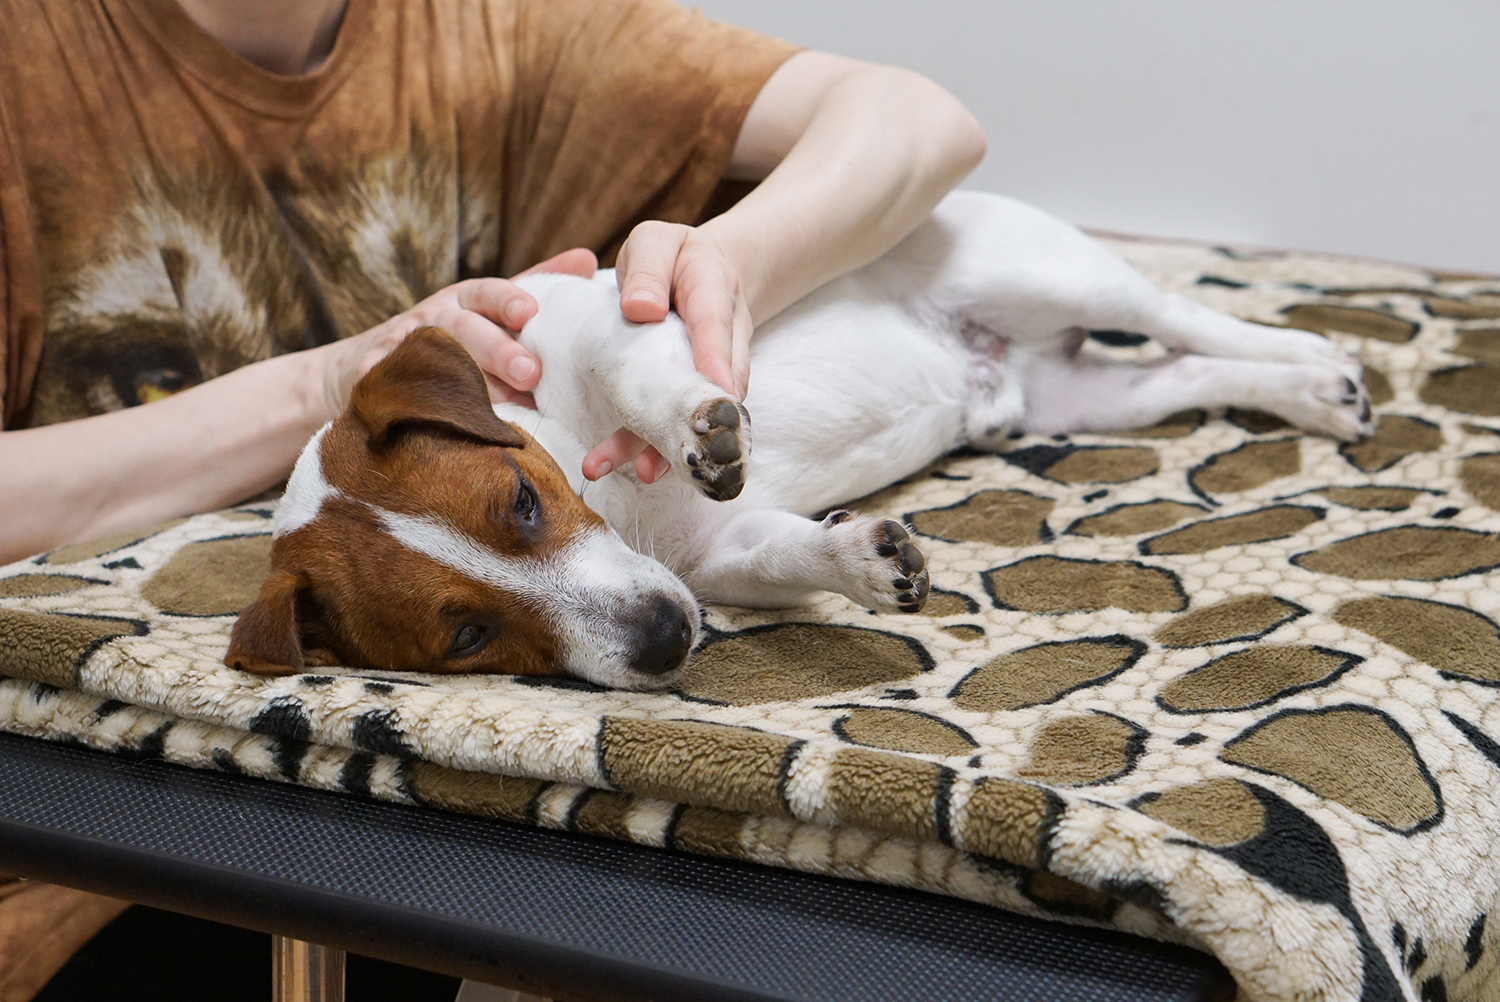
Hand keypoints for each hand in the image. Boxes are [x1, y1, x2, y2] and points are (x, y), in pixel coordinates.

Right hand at [317, 248, 598, 418]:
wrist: (364, 365)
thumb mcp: (486, 307)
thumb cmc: (450, 336)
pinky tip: (417, 416)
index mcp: (465, 301)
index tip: (530, 313)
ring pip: (431, 361)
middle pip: (465, 329)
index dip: (508, 300)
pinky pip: (385, 389)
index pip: (487, 293)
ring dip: (461, 383)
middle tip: (531, 373)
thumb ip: (535, 285)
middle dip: (498, 351)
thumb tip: (588, 260)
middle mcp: (434, 320)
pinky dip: (394, 397)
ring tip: (494, 409)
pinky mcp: (374, 381)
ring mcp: (402, 350)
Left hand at [583, 222, 752, 483]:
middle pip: (719, 379)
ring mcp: (719, 368)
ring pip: (705, 407)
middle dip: (700, 417)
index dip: (716, 358)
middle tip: (682, 450)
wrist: (706, 274)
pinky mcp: (701, 391)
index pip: (715, 323)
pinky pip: (688, 418)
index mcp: (712, 287)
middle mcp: (726, 335)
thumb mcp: (655, 243)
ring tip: (646, 472)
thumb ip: (649, 269)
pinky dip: (664, 446)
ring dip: (676, 442)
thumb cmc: (672, 258)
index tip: (715, 390)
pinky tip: (643, 469)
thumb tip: (640, 310)